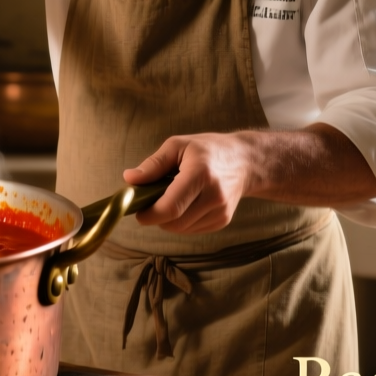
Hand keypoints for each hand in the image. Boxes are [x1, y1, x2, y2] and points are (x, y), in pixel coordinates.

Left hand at [123, 133, 258, 234]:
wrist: (246, 162)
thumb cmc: (208, 150)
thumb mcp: (178, 146)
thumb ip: (153, 164)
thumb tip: (129, 179)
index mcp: (201, 174)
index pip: (171, 207)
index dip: (150, 214)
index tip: (138, 210)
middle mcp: (214, 196)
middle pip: (174, 223)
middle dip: (156, 217)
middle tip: (151, 201)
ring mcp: (221, 212)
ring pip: (181, 229)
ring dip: (168, 219)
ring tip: (171, 197)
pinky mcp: (223, 221)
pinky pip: (192, 229)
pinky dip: (182, 220)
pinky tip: (186, 203)